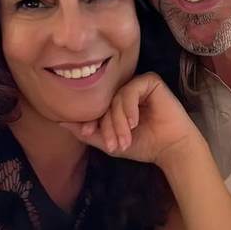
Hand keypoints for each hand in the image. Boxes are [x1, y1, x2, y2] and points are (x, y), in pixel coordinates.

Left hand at [62, 72, 201, 166]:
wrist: (171, 148)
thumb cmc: (143, 145)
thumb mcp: (109, 141)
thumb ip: (87, 132)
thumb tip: (59, 122)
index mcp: (114, 101)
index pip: (96, 106)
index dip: (93, 122)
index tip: (93, 137)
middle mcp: (124, 90)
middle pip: (104, 102)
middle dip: (107, 125)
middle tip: (114, 144)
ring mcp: (137, 84)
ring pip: (116, 97)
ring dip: (118, 121)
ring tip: (126, 138)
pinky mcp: (150, 81)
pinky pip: (131, 90)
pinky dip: (129, 108)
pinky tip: (135, 122)